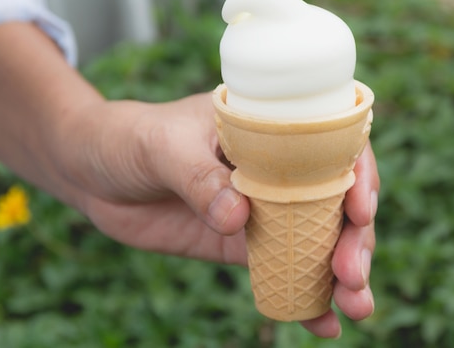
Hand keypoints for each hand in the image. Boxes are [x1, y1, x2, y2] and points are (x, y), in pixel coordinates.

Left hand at [63, 94, 377, 338]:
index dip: (359, 175)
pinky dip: (304, 298)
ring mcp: (262, 210)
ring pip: (316, 241)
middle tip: (351, 274)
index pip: (332, 145)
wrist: (93, 170)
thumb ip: (199, 178)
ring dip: (340, 275)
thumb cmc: (129, 137)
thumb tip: (240, 218)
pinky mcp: (240, 245)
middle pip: (335, 201)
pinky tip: (323, 324)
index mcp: (269, 128)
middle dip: (354, 238)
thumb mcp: (162, 146)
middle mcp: (277, 169)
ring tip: (355, 307)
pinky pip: (281, 271)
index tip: (360, 209)